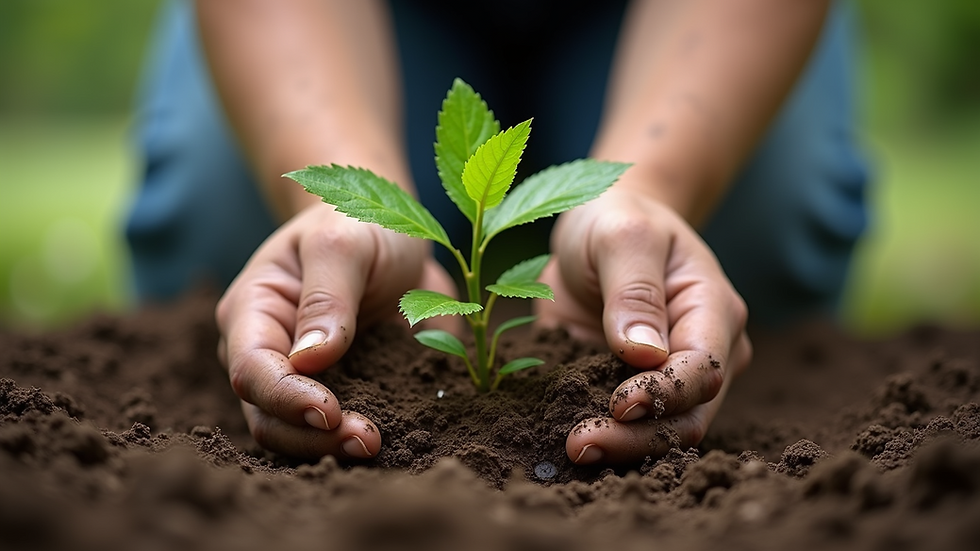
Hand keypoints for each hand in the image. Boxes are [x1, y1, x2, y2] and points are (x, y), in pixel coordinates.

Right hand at [215, 203, 454, 458]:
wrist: (393, 233)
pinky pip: (342, 428)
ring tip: (378, 445)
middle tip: (367, 440)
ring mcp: (303, 379)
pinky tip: (397, 436)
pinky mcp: (344, 391)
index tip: (330, 412)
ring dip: (335, 447)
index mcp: (254, 311)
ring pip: (300, 435)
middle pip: (268, 417)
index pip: (253, 371)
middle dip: (312, 437)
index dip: (287, 398)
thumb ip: (328, 294)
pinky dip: (360, 438)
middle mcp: (269, 353)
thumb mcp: (345, 242)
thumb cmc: (358, 223)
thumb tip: (311, 359)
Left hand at [536, 187, 751, 463]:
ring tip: (573, 448)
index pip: (703, 369)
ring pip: (661, 433)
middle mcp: (705, 352)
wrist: (602, 224)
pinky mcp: (635, 389)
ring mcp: (672, 377)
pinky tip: (567, 440)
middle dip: (639, 437)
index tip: (618, 404)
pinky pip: (628, 427)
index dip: (665, 394)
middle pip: (688, 416)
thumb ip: (634, 290)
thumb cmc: (619, 219)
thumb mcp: (621, 235)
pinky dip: (604, 438)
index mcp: (713, 310)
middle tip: (581, 444)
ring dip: (620, 448)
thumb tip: (644, 354)